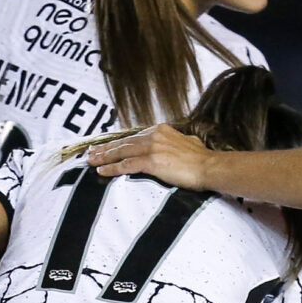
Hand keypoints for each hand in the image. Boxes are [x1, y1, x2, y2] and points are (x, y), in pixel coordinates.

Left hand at [86, 124, 217, 188]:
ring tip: (91, 162)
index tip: (107, 146)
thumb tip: (182, 142)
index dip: (119, 142)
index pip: (134, 137)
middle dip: (106, 149)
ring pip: (122, 152)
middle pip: (124, 143)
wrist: (210, 167)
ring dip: (104, 157)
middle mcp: (154, 136)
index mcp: (161, 130)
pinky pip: (127, 165)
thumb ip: (180, 141)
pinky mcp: (152, 161)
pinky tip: (102, 171)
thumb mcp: (189, 143)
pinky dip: (113, 168)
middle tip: (91, 153)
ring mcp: (152, 148)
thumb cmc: (202, 160)